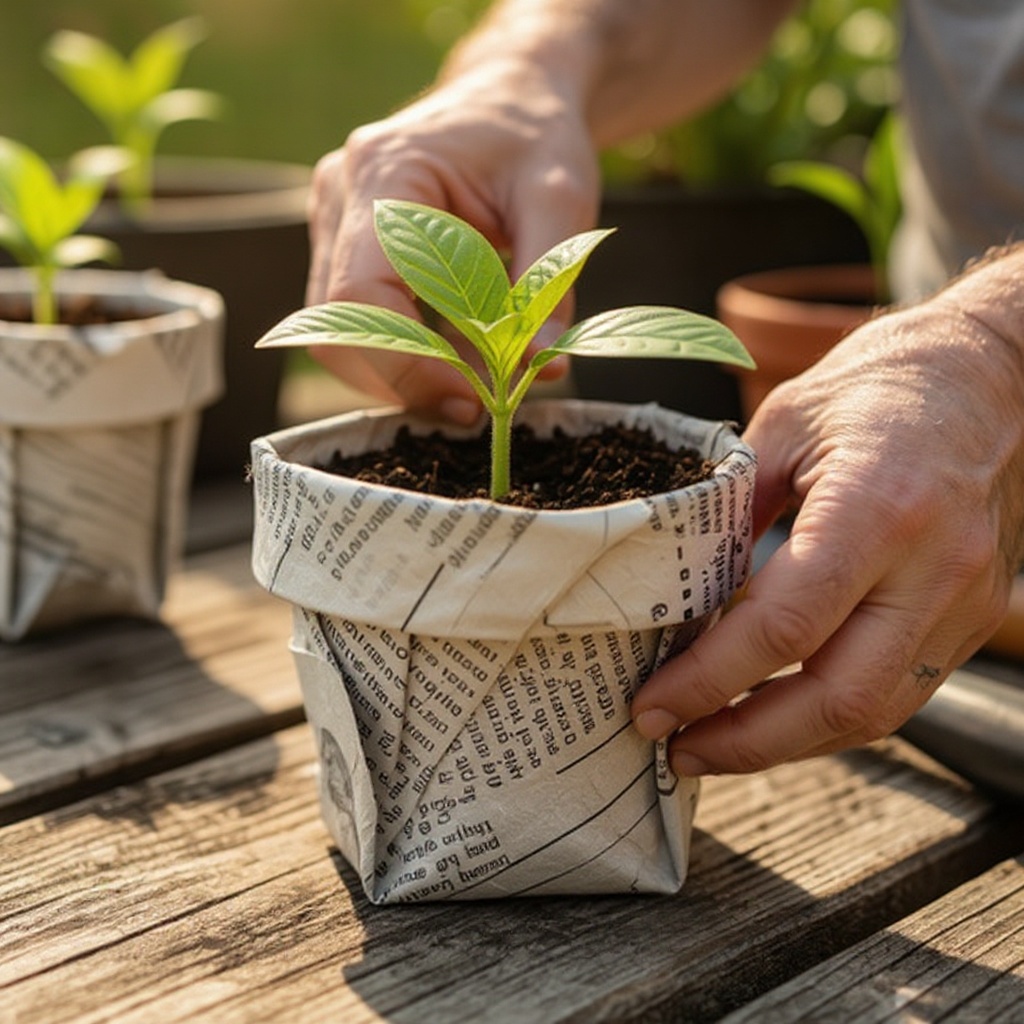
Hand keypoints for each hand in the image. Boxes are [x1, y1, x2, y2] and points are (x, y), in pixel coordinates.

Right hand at [305, 61, 599, 422]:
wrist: (506, 96)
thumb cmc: (532, 134)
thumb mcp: (560, 197)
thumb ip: (547, 282)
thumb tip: (538, 368)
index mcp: (384, 173)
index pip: (359, 294)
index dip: (406, 362)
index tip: (470, 397)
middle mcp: (339, 197)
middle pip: (334, 328)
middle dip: (401, 381)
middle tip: (474, 407)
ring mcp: (332, 223)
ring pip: (337, 335)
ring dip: (401, 376)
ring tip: (474, 386)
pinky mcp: (344, 247)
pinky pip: (356, 322)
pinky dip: (403, 356)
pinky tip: (457, 361)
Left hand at [632, 291, 1023, 773]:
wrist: (992, 372)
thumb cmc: (882, 384)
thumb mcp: (784, 425)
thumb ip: (732, 512)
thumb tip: (676, 592)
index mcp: (880, 507)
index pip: (785, 627)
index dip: (708, 680)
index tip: (652, 705)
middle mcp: (936, 566)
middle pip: (837, 697)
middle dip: (745, 740)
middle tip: (675, 746)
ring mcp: (967, 599)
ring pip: (876, 712)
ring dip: (787, 742)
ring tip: (714, 743)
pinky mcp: (976, 614)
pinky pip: (900, 690)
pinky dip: (830, 714)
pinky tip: (777, 712)